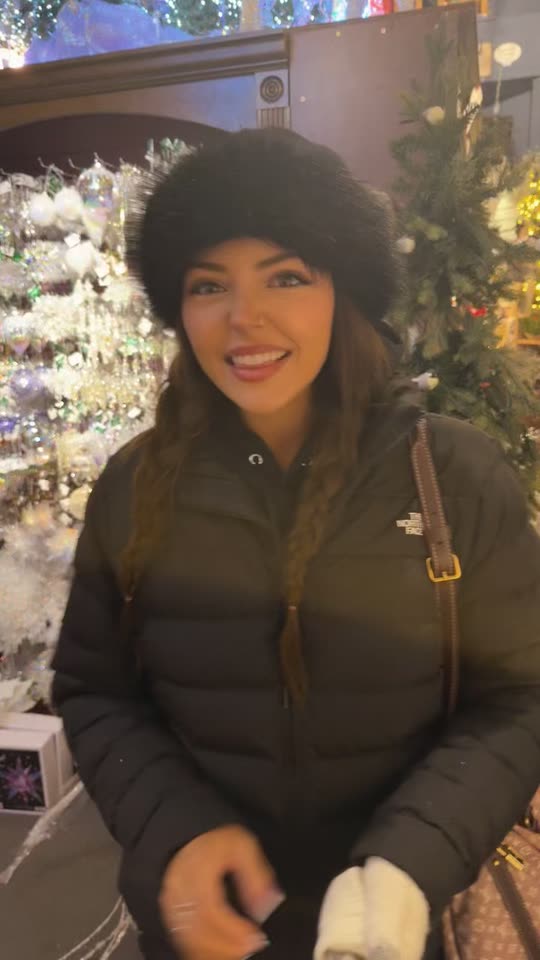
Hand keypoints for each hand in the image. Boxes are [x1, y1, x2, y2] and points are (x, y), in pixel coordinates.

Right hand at [159, 825, 283, 959]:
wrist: (188, 840)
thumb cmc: (216, 843)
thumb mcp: (242, 846)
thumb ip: (256, 876)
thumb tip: (270, 903)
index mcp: (196, 871)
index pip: (210, 909)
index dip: (234, 929)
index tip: (257, 937)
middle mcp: (178, 892)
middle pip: (198, 931)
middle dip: (227, 947)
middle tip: (252, 947)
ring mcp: (170, 906)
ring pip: (189, 941)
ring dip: (216, 952)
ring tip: (241, 951)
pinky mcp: (169, 916)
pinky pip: (183, 941)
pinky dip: (203, 951)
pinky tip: (222, 951)